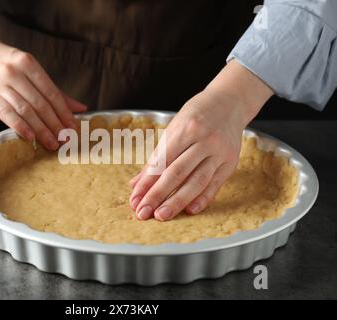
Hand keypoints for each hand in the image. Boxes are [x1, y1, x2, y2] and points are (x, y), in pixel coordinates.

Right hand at [0, 40, 86, 149]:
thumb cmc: (10, 65)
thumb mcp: (33, 71)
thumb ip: (55, 91)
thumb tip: (81, 108)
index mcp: (28, 63)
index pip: (51, 92)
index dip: (63, 112)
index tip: (73, 127)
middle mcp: (13, 72)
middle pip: (39, 103)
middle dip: (54, 124)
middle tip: (65, 139)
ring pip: (24, 110)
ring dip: (40, 129)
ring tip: (52, 142)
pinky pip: (5, 113)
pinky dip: (19, 126)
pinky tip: (30, 137)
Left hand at [129, 60, 273, 220]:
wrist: (230, 102)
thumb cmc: (196, 116)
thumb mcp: (173, 129)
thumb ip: (157, 158)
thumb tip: (136, 184)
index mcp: (185, 129)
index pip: (161, 162)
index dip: (146, 183)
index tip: (134, 200)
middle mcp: (203, 140)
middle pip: (177, 172)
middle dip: (157, 195)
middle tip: (143, 213)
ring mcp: (219, 151)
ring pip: (196, 181)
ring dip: (177, 201)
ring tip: (161, 216)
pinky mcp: (231, 162)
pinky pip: (215, 184)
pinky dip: (203, 198)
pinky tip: (190, 210)